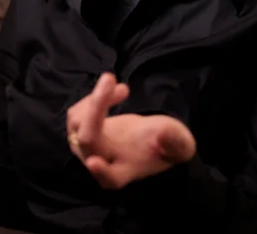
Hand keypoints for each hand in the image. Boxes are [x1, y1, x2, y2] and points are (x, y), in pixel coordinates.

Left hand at [66, 73, 196, 189]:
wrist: (151, 139)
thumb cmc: (164, 144)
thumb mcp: (179, 143)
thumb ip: (175, 142)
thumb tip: (162, 134)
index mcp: (124, 172)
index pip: (109, 177)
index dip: (101, 171)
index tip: (95, 162)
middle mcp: (101, 161)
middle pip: (87, 139)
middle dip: (96, 107)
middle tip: (110, 78)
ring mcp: (86, 147)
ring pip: (77, 121)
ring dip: (97, 98)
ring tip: (124, 89)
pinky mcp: (80, 131)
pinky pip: (77, 112)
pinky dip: (95, 97)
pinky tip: (118, 92)